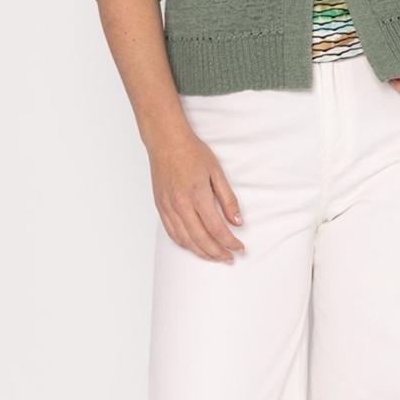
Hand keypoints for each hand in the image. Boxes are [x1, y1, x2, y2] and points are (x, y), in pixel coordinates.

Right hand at [147, 131, 245, 263]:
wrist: (166, 141)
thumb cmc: (192, 152)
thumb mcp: (217, 172)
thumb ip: (228, 198)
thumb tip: (237, 221)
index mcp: (197, 195)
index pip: (217, 228)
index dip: (230, 242)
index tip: (239, 248)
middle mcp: (181, 205)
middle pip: (201, 239)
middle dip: (217, 253)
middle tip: (229, 258)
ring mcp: (168, 208)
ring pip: (185, 241)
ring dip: (201, 253)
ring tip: (215, 257)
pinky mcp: (160, 208)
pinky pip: (172, 233)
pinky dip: (185, 244)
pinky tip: (195, 247)